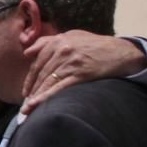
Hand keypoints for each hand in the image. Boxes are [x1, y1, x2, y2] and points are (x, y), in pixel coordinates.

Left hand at [21, 31, 146, 113]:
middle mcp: (62, 50)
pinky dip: (45, 97)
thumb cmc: (95, 45)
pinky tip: (36, 105)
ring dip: (35, 97)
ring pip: (48, 82)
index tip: (25, 91)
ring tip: (27, 110)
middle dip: (32, 91)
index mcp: (58, 41)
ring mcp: (71, 62)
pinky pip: (58, 88)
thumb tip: (27, 53)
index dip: (30, 79)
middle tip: (25, 104)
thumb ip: (48, 42)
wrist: (121, 52)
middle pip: (41, 74)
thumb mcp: (72, 36)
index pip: (38, 63)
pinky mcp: (80, 74)